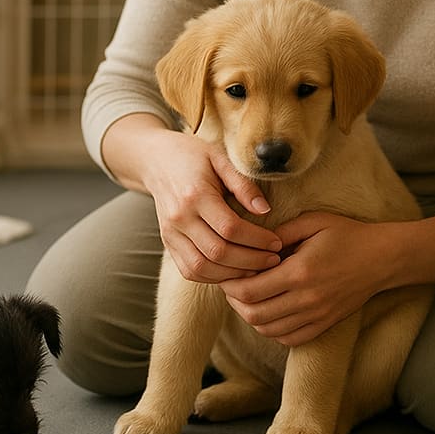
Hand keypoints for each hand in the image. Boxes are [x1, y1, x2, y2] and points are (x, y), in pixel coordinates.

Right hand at [104, 115, 281, 283]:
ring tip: (257, 269)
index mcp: (195, 194)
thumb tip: (266, 210)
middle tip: (274, 260)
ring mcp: (170, 233)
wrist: (157, 160)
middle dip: (251, 261)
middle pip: (217, 252)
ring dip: (233, 274)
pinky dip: (213, 277)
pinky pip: (190, 270)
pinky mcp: (167, 243)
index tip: (277, 241)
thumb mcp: (221, 159)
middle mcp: (179, 218)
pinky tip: (234, 271)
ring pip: (202, 267)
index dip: (257, 240)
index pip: (230, 228)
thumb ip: (243, 184)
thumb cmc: (195, 156)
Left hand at [219, 213, 388, 345]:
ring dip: (252, 317)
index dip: (231, 285)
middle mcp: (306, 299)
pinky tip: (270, 312)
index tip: (227, 273)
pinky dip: (272, 330)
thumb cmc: (347, 235)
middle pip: (254, 314)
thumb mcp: (313, 222)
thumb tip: (252, 241)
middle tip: (232, 287)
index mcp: (300, 272)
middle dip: (235, 302)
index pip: (250, 290)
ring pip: (268, 330)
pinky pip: (289, 339)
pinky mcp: (324, 324)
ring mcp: (316, 315)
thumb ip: (281, 232)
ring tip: (248, 299)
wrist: (383, 258)